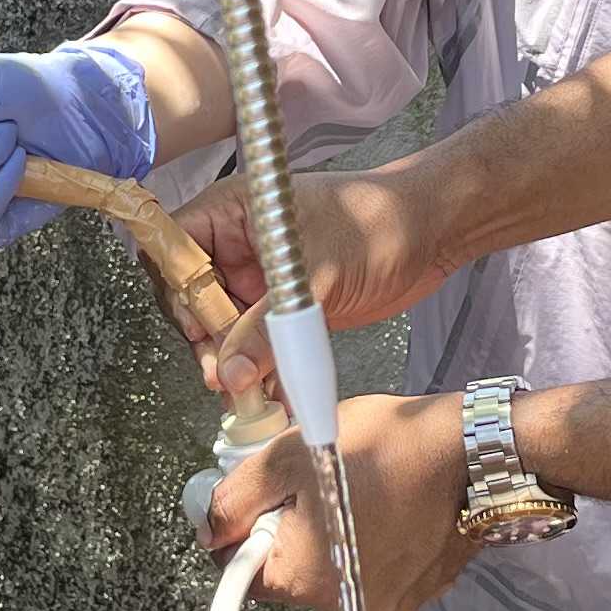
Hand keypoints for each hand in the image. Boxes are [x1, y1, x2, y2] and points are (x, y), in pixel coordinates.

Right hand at [189, 160, 462, 396]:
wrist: (435, 232)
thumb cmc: (378, 221)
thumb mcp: (317, 275)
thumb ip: (269, 326)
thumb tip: (230, 372)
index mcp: (233, 212)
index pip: (175, 248)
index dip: (179, 291)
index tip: (197, 329)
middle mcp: (239, 246)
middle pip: (195, 298)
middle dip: (206, 340)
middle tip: (223, 376)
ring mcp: (262, 280)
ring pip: (224, 329)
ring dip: (233, 364)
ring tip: (247, 398)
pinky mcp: (286, 309)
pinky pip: (260, 345)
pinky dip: (263, 371)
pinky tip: (274, 399)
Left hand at [208, 389, 478, 610]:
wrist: (473, 451)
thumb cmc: (382, 446)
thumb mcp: (288, 455)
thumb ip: (235, 497)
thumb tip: (209, 527)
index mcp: (303, 579)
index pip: (241, 571)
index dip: (243, 529)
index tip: (266, 496)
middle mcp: (343, 607)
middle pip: (291, 572)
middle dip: (293, 530)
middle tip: (318, 481)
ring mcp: (387, 605)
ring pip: (334, 571)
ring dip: (334, 536)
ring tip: (360, 489)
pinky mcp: (419, 592)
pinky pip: (376, 572)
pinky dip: (373, 545)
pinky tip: (390, 506)